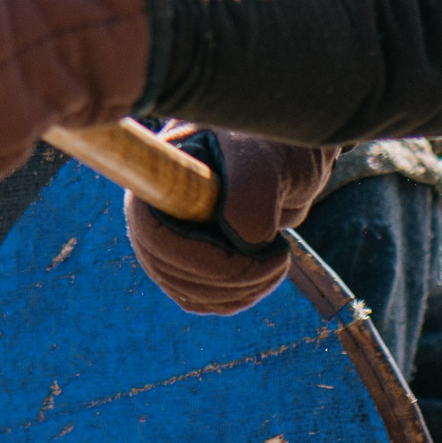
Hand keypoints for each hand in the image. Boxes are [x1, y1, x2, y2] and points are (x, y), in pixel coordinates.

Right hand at [126, 128, 335, 315]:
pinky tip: (269, 271)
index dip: (195, 254)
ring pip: (189, 292)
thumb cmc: (274, 143)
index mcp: (159, 175)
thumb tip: (239, 242)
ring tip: (280, 258)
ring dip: (240, 289)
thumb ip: (247, 195)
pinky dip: (241, 296)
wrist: (289, 156)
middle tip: (279, 257)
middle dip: (229, 276)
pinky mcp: (192, 265)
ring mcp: (171, 240)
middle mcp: (156, 210)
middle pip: (168, 270)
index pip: (152, 232)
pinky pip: (205, 299)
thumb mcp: (266, 157)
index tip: (256, 245)